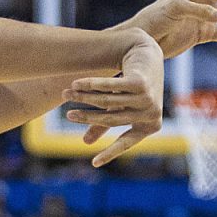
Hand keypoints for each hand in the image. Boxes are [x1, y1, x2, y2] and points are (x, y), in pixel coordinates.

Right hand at [66, 36, 163, 165]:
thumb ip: (105, 123)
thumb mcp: (120, 106)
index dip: (110, 153)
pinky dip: (91, 85)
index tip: (94, 163)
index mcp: (149, 126)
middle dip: (86, 117)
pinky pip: (110, 87)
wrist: (147, 53)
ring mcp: (147, 98)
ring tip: (66, 93)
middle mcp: (150, 114)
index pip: (127, 142)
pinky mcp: (140, 83)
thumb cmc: (135, 85)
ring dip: (84, 97)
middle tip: (68, 115)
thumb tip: (86, 143)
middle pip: (110, 119)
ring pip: (107, 101)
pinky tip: (77, 83)